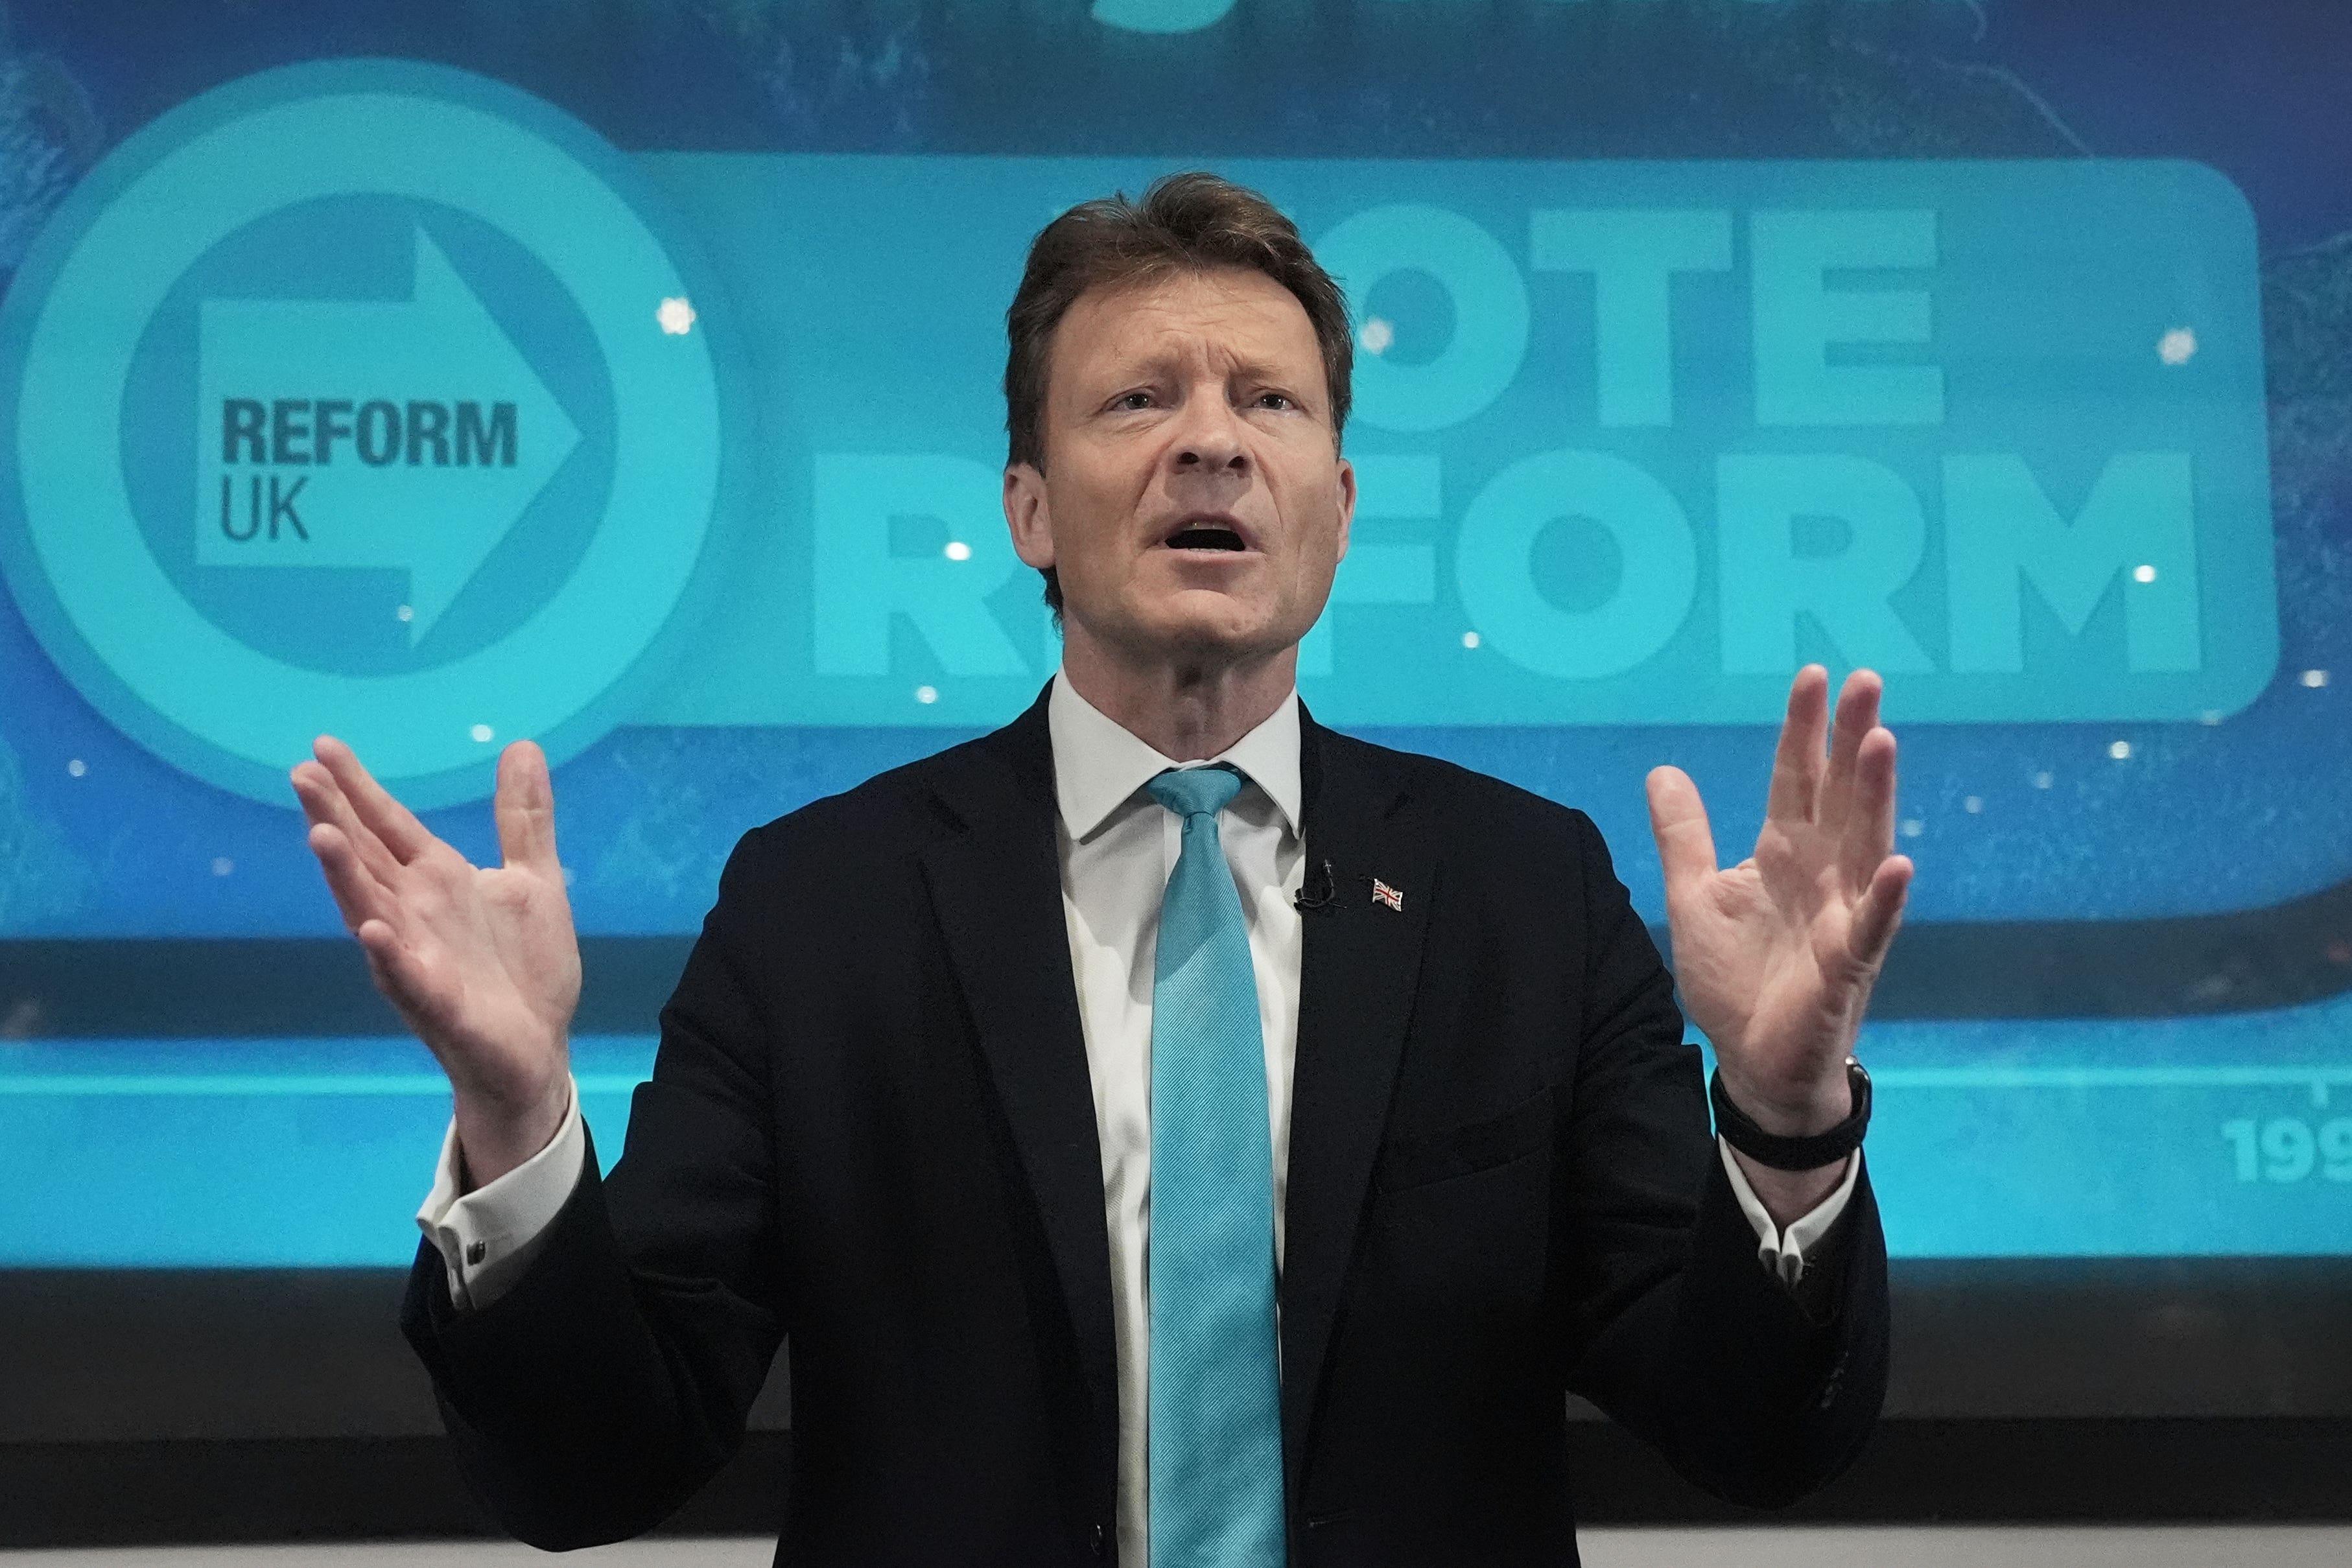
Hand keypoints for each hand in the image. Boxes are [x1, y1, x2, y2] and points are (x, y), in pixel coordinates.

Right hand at [291, 737, 579, 1184]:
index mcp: (437, 880)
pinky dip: (388, 954)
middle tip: (300, 775)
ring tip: (320, 836)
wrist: (539, 1047)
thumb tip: (523, 746)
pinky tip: (371, 930)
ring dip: (345, 877)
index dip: (358, 787)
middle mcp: (414, 913)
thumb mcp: (535, 879)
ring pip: (370, 911)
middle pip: (365, 859)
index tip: (323, 745)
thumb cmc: (525, 967)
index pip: (388, 825)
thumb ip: (524, 817)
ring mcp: (418, 958)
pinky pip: (406, 975)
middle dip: (333, 819)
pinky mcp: (438, 1003)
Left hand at [1645, 666, 1911, 1138]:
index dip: (1802, 730)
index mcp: (1784, 854)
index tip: (1813, 675)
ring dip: (1875, 796)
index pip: (1794, 779)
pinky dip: (1884, 897)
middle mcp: (1821, 874)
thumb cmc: (1736, 980)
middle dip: (1851, 740)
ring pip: (1864, 845)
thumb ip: (1684, 835)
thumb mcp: (1694, 897)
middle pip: (1839, 796)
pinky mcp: (1848, 965)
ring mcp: (1841, 916)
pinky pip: (1871, 926)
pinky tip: (1901, 864)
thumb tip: (1663, 769)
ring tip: (1881, 742)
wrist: (1752, 1062)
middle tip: (1866, 681)